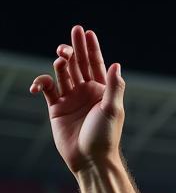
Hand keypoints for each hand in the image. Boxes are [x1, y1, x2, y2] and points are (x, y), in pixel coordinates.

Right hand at [30, 26, 124, 174]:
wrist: (90, 160)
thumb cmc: (105, 137)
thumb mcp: (113, 110)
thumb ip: (114, 87)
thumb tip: (117, 64)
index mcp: (102, 91)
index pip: (96, 64)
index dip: (91, 48)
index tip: (86, 32)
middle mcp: (86, 92)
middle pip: (78, 63)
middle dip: (75, 47)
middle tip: (73, 32)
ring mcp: (71, 98)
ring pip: (62, 72)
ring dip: (61, 63)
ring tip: (62, 59)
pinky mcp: (56, 107)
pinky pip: (47, 87)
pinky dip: (41, 82)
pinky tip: (40, 86)